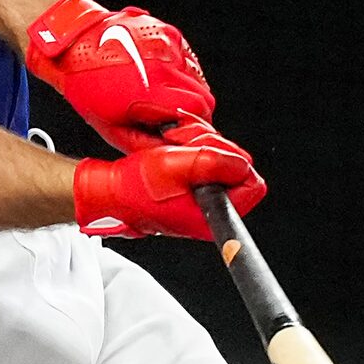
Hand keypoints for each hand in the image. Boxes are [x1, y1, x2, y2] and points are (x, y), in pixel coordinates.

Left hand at [25, 0, 215, 151]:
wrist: (73, 44)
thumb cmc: (87, 86)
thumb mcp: (111, 127)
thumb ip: (144, 142)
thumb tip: (170, 152)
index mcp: (151, 89)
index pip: (198, 111)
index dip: (194, 125)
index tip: (182, 131)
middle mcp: (164, 64)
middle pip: (204, 96)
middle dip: (194, 111)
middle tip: (175, 118)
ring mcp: (169, 45)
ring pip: (198, 77)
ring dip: (189, 91)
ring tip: (165, 96)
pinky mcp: (169, 33)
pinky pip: (188, 59)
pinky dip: (182, 73)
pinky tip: (162, 78)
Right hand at [72, 119, 265, 238]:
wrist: (110, 191)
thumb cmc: (135, 186)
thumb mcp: (177, 165)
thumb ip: (215, 162)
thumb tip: (242, 163)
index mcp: (210, 215)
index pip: (253, 186)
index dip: (236, 162)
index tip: (213, 154)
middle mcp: (208, 213)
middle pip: (237, 171)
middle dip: (214, 150)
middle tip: (187, 148)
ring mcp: (200, 203)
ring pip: (221, 164)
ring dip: (200, 147)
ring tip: (176, 148)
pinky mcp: (190, 193)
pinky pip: (205, 166)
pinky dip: (192, 152)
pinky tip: (175, 151)